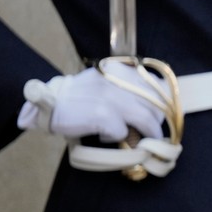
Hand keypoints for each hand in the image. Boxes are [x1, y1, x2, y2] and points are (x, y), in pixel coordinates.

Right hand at [20, 65, 168, 141]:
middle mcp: (119, 81)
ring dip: (148, 134)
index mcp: (121, 71)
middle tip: (153, 132)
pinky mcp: (103, 116)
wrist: (48, 104)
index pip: (158, 85)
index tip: (161, 114)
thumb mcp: (104, 81)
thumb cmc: (77, 96)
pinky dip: (118, 138)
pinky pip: (123, 132)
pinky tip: (105, 136)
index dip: (164, 103)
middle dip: (158, 122)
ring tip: (143, 141)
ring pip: (146, 120)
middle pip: (156, 105)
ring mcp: (112, 98)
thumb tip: (155, 106)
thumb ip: (126, 87)